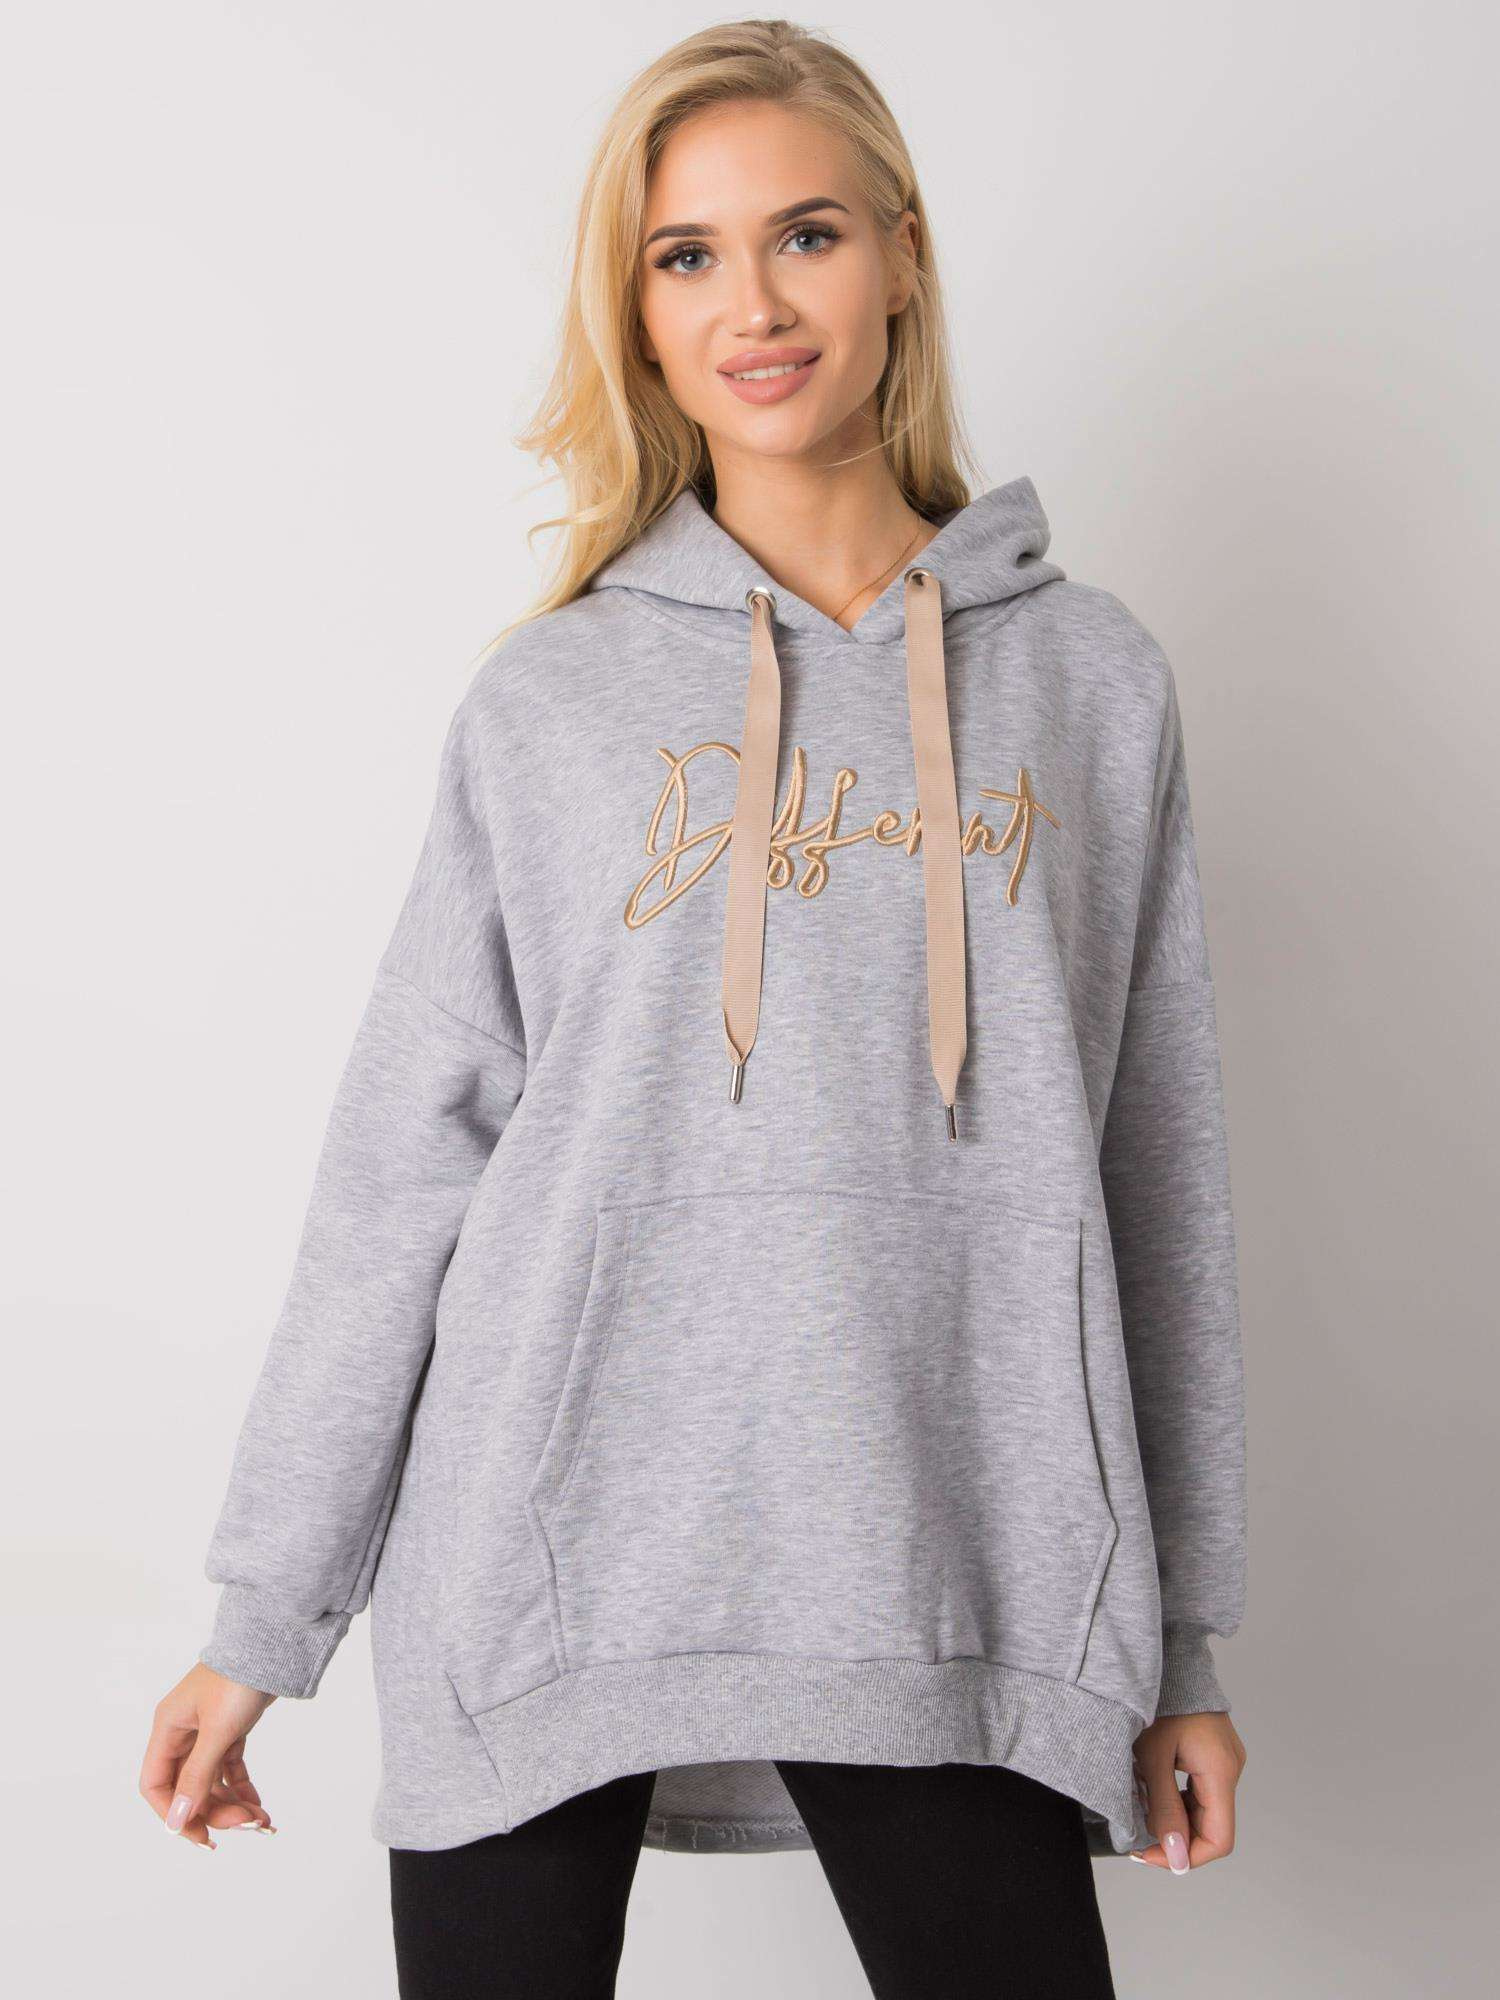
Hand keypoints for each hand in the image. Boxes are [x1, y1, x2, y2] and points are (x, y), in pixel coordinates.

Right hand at [140, 1663, 278, 1850]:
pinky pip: (230, 1769)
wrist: (273, 1644)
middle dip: (215, 1811)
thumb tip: (177, 1821)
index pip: (156, 1785)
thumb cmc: (239, 1679)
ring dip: (233, 1804)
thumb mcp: (217, 1731)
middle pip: (188, 1788)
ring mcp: (207, 1732)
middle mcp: (184, 1732)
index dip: (174, 1814)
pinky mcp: (231, 1729)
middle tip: (247, 1825)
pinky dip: (243, 1788)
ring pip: (212, 1782)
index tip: (201, 1836)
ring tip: (262, 1820)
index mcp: (168, 1729)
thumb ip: (197, 1777)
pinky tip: (259, 1805)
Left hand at [1131, 1710, 1245, 1871]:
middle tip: (1137, 1836)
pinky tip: (1152, 1792)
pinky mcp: (1214, 1753)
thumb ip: (1163, 1809)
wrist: (1169, 1657)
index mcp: (1221, 1772)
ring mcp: (1225, 1760)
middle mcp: (1231, 1769)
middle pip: (1211, 1826)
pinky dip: (1178, 1800)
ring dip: (1174, 1819)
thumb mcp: (1152, 1757)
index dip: (1185, 1857)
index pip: (1218, 1840)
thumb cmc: (1160, 1699)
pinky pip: (1200, 1790)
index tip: (1150, 1854)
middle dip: (1175, 1838)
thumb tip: (1175, 1857)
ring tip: (1140, 1811)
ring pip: (1204, 1810)